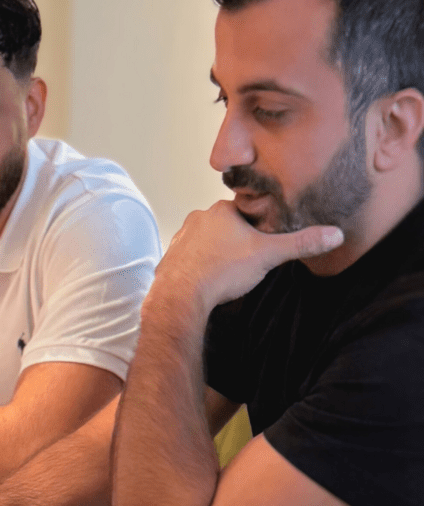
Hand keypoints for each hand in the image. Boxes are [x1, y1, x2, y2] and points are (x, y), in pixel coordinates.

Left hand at [150, 200, 342, 312]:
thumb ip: (301, 244)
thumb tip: (335, 234)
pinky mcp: (170, 257)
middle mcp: (198, 218)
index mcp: (221, 210)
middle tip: (247, 260)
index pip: (246, 211)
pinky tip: (208, 279)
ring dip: (217, 252)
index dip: (258, 226)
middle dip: (237, 240)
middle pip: (226, 225)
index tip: (264, 241)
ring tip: (228, 272)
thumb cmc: (222, 271)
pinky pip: (190, 257)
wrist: (181, 295)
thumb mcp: (268, 255)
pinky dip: (199, 265)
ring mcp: (181, 237)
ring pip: (206, 240)